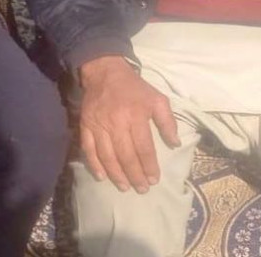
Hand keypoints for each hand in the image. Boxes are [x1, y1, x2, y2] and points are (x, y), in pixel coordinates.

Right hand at [78, 55, 179, 192]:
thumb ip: (167, 121)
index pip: (144, 147)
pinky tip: (102, 177)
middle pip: (126, 155)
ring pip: (107, 155)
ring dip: (117, 174)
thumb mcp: (157, 98)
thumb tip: (175, 144)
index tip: (154, 179)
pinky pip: (88, 149)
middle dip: (135, 175)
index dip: (149, 166)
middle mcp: (116, 122)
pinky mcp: (86, 124)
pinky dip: (94, 164)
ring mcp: (99, 124)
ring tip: (125, 187)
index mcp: (136, 115)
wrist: (103, 71)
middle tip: (142, 189)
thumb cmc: (133, 88)